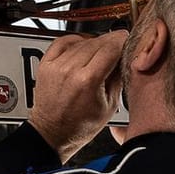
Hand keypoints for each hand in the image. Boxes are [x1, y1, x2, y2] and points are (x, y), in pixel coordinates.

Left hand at [28, 30, 125, 161]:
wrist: (52, 133)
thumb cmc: (79, 126)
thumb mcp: (110, 105)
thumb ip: (118, 77)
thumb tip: (125, 57)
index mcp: (88, 81)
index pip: (111, 47)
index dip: (123, 40)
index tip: (128, 40)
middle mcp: (70, 70)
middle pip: (98, 41)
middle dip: (111, 41)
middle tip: (118, 47)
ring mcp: (56, 66)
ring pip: (82, 41)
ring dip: (95, 42)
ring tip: (101, 53)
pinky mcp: (46, 64)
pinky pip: (63, 41)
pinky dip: (75, 40)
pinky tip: (82, 46)